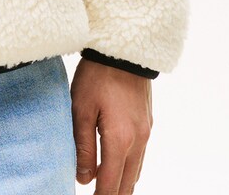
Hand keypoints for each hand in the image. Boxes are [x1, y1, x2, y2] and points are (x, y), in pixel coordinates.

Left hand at [70, 58, 152, 193]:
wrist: (123, 48)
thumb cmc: (97, 75)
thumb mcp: (81, 108)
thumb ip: (83, 146)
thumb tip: (84, 179)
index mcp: (120, 139)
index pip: (109, 184)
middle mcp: (138, 140)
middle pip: (127, 184)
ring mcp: (146, 132)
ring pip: (135, 172)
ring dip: (121, 184)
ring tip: (104, 188)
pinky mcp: (147, 123)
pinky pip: (139, 156)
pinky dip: (128, 168)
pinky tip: (116, 167)